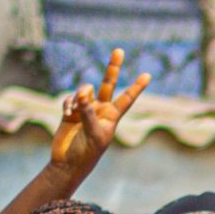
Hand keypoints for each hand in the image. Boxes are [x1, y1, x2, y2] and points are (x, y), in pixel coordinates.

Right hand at [50, 50, 151, 181]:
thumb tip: (84, 92)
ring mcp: (86, 109)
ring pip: (83, 91)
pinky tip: (67, 113)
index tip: (147, 75)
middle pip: (108, 84)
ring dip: (78, 97)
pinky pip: (70, 98)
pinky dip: (68, 103)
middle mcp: (100, 110)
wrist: (67, 163)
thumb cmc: (85, 153)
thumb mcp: (92, 134)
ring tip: (74, 111)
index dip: (136, 87)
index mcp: (111, 117)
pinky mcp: (71, 111)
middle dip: (113, 67)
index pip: (126, 99)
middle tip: (119, 50)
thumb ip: (89, 113)